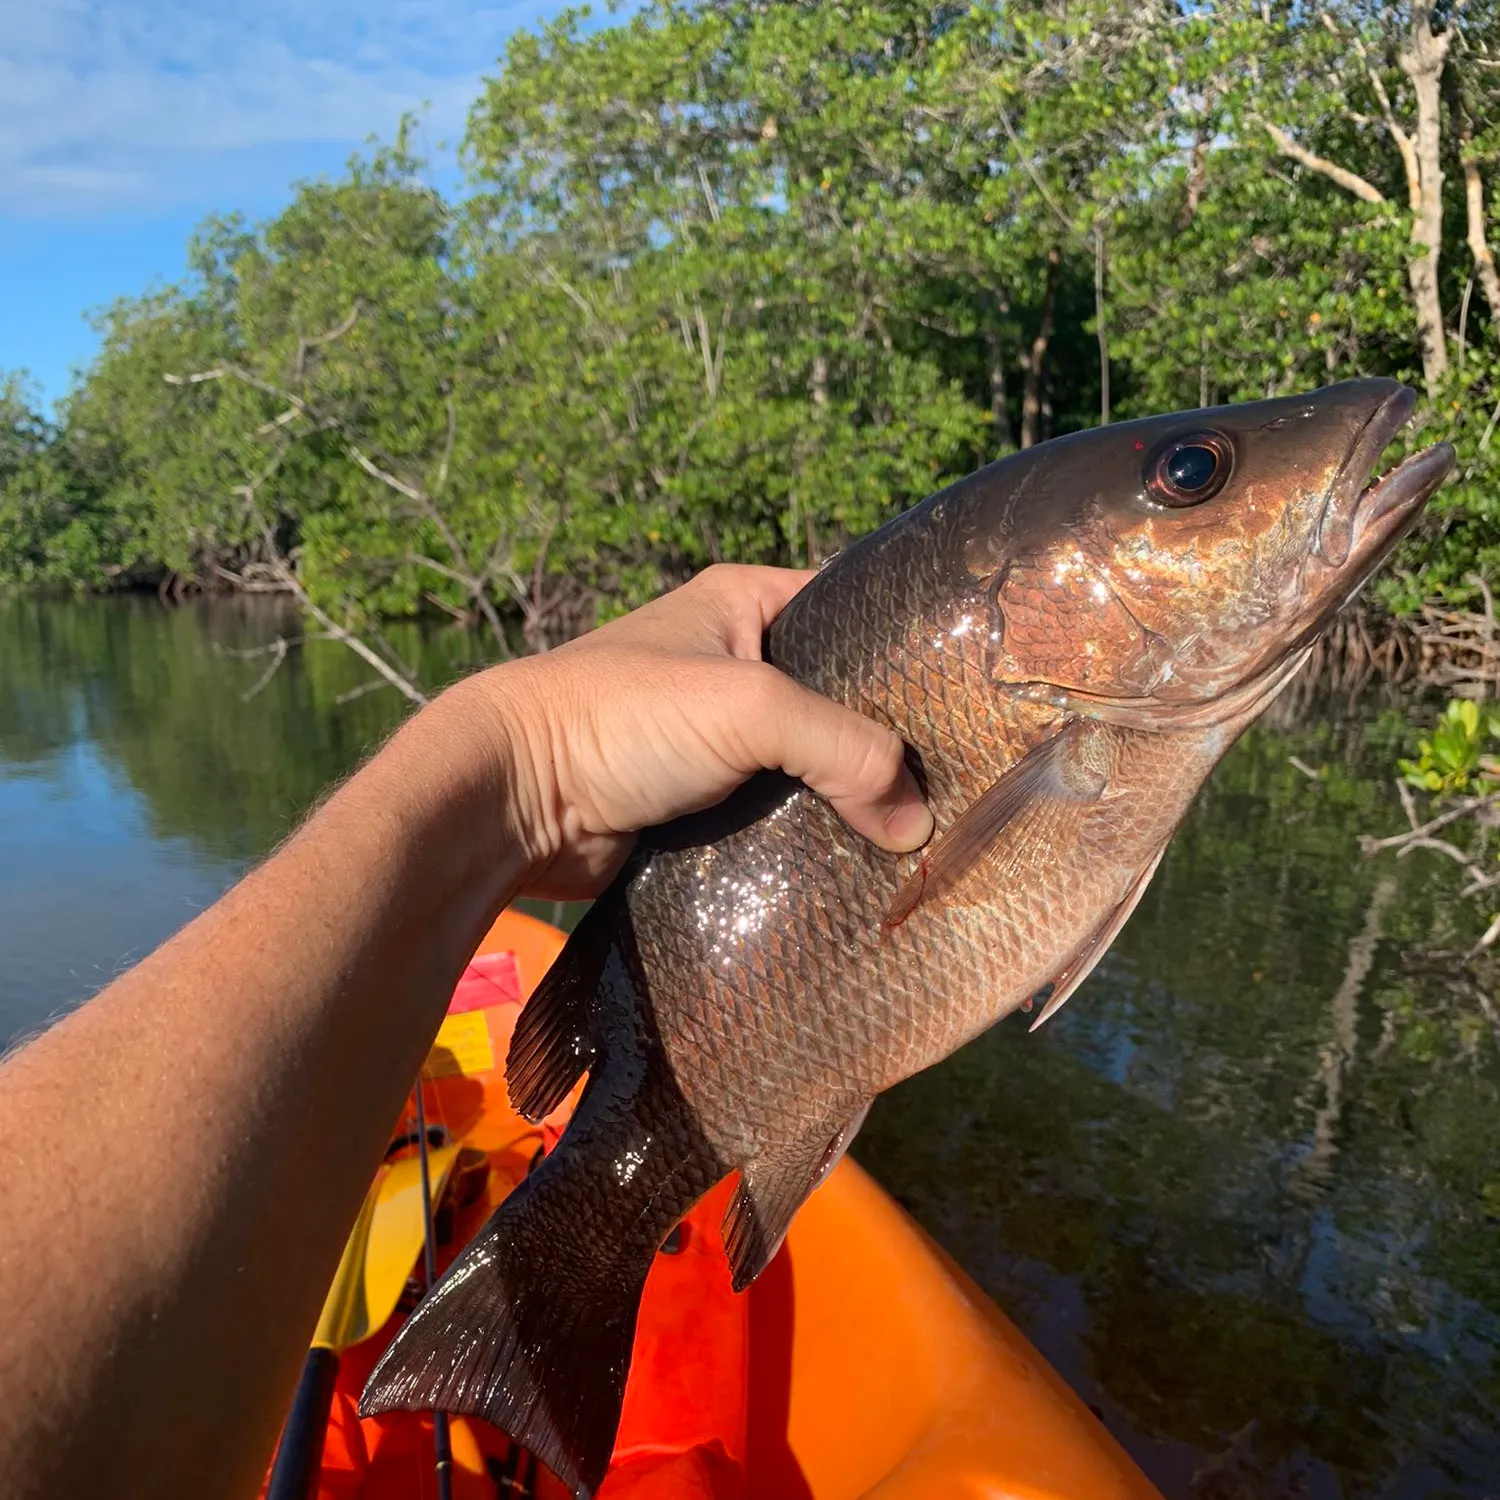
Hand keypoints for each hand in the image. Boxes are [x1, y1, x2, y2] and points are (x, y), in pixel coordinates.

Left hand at [449, 565, 933, 897]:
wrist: (513, 798)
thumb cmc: (620, 718)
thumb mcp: (749, 707)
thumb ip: (844, 749)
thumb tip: (916, 825)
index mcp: (747, 602)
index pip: (858, 615)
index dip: (910, 660)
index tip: (970, 709)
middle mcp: (736, 661)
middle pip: (841, 701)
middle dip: (886, 746)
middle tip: (955, 789)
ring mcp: (719, 735)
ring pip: (812, 766)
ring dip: (849, 802)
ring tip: (920, 838)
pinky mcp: (704, 799)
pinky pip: (778, 814)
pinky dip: (810, 838)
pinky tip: (857, 865)